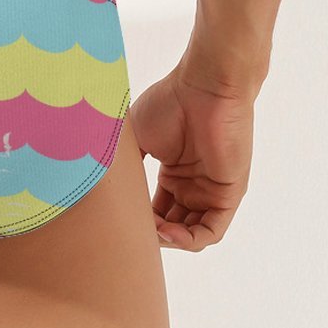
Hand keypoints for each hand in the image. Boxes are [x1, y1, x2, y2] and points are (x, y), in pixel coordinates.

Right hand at [128, 56, 254, 251]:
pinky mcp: (229, 193)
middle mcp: (193, 184)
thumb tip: (98, 187)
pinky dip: (189, 240)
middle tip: (130, 232)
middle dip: (151, 234)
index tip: (118, 219)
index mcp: (173, 172)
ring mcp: (212, 190)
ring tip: (148, 235)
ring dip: (169, 241)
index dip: (138, 220)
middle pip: (172, 225)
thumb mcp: (135, 138)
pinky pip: (211, 230)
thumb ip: (124, 166)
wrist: (204, 86)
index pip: (155, 210)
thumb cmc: (170, 103)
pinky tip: (166, 234)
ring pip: (190, 233)